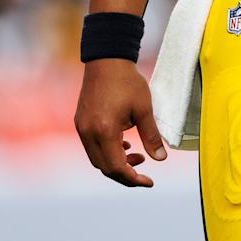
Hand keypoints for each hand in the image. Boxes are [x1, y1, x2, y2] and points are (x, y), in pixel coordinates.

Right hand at [74, 58, 166, 186]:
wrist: (106, 59)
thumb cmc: (127, 81)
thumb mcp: (144, 109)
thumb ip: (151, 136)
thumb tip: (161, 159)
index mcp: (104, 130)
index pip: (116, 167)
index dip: (133, 179)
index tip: (149, 181)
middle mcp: (88, 132)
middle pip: (104, 167)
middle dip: (125, 174)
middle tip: (144, 171)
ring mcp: (81, 127)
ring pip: (97, 158)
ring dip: (115, 163)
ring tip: (137, 156)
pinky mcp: (80, 121)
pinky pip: (92, 146)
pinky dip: (107, 151)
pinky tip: (124, 144)